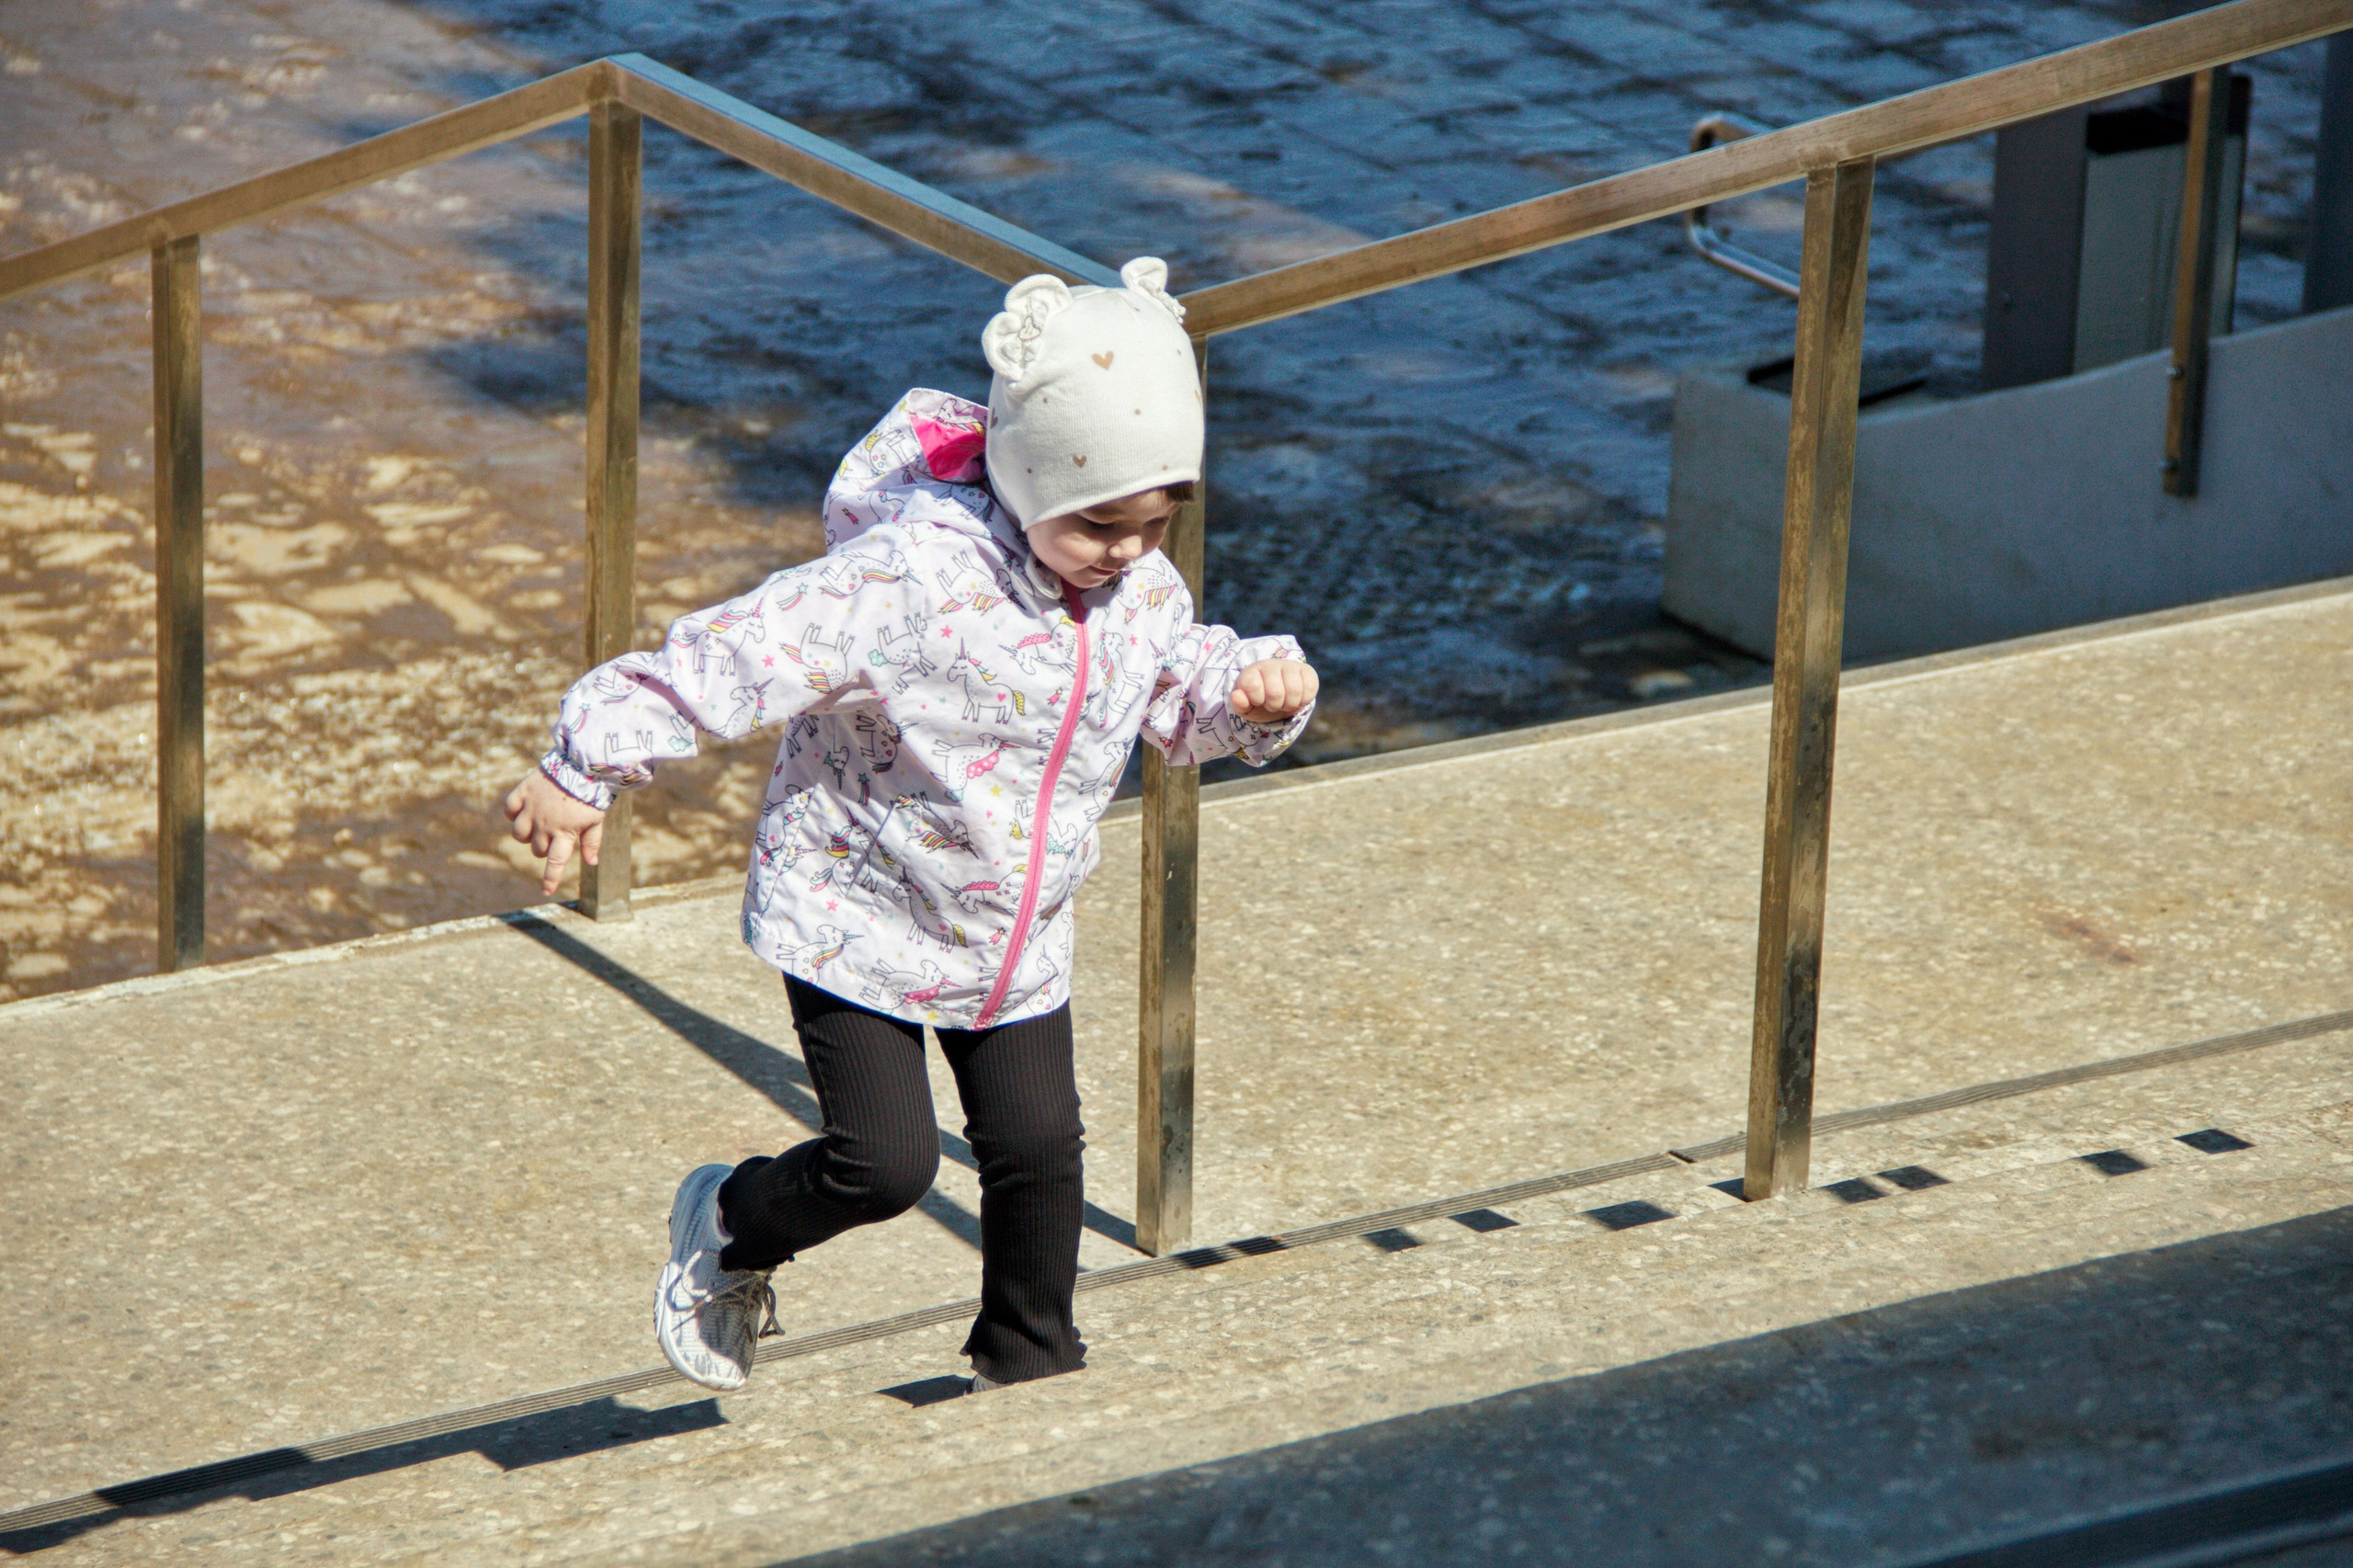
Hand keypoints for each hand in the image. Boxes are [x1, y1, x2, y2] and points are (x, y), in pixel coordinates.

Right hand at [502, 770, 608, 896]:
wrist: (582, 764)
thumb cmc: (592, 794)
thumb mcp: (597, 819)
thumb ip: (592, 842)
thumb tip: (591, 862)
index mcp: (565, 833)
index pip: (556, 862)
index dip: (550, 878)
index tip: (546, 891)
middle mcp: (545, 824)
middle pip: (536, 849)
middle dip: (543, 848)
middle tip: (552, 837)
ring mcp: (532, 809)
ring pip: (519, 834)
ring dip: (526, 835)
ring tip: (537, 826)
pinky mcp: (523, 792)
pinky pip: (509, 810)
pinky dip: (513, 813)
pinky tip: (523, 810)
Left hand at [1228, 658, 1318, 723]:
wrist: (1277, 696)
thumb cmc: (1258, 701)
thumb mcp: (1246, 707)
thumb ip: (1239, 704)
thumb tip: (1237, 696)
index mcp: (1252, 671)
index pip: (1253, 685)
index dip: (1256, 699)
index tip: (1258, 700)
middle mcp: (1271, 664)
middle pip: (1275, 693)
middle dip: (1274, 706)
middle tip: (1273, 704)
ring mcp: (1290, 665)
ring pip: (1294, 690)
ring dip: (1290, 704)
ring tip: (1285, 703)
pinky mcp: (1307, 670)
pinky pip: (1310, 688)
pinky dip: (1304, 700)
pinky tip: (1298, 699)